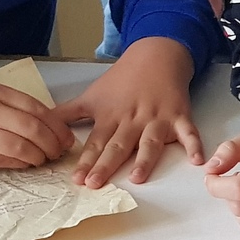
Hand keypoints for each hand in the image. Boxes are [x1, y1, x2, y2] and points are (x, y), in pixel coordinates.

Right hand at [0, 82, 72, 169]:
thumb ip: (7, 105)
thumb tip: (44, 123)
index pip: (36, 108)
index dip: (57, 126)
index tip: (67, 137)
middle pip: (32, 128)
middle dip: (52, 143)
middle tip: (59, 153)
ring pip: (18, 147)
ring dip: (38, 157)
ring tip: (44, 160)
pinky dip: (18, 164)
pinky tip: (25, 165)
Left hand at [53, 36, 202, 187]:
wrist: (155, 56)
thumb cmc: (123, 79)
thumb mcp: (92, 95)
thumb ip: (68, 113)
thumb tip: (42, 125)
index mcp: (111, 117)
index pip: (96, 142)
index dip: (86, 161)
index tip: (76, 179)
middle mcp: (133, 120)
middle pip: (118, 146)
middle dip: (106, 165)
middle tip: (95, 184)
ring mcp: (157, 119)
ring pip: (150, 142)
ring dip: (145, 160)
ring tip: (138, 178)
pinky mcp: (180, 116)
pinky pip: (188, 133)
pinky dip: (194, 145)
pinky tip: (197, 161)